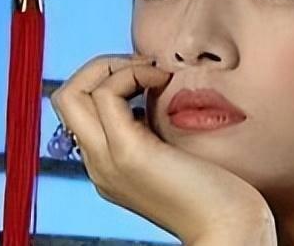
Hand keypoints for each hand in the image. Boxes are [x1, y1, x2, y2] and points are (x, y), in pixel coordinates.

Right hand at [50, 54, 276, 244]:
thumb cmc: (216, 189)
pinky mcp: (128, 153)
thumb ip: (153, 126)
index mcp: (106, 164)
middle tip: (145, 66)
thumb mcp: (173, 150)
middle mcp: (98, 165)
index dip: (105, 79)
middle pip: (64, 97)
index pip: (78, 109)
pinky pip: (106, 95)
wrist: (229, 228)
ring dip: (114, 66)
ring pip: (72, 93)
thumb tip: (152, 84)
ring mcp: (107, 161)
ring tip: (154, 72)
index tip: (147, 73)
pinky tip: (163, 80)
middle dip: (100, 66)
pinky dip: (132, 74)